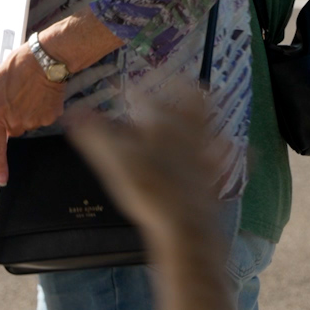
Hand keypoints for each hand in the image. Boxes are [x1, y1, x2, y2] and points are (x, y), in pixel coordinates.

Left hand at [0, 43, 67, 183]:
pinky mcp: (51, 117)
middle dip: (15, 118)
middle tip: (19, 96)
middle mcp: (16, 121)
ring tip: (31, 90)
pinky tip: (43, 93)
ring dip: (30, 110)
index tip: (1, 180)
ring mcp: (35, 121)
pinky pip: (45, 117)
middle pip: (15, 129)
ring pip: (31, 122)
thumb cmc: (18, 66)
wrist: (45, 59)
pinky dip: (44, 108)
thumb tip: (2, 119)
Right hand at [66, 92, 222, 251]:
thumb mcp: (113, 161)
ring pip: (212, 125)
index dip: (136, 91)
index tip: (128, 89)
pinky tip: (236, 146)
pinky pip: (225, 157)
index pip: (146, 98)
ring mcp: (205, 154)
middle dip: (186, 90)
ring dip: (208, 113)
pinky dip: (227, 149)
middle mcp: (186, 133)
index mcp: (161, 125)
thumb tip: (73, 113)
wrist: (184, 226)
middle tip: (181, 83)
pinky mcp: (215, 176)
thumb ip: (93, 135)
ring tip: (207, 102)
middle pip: (193, 100)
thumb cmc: (147, 190)